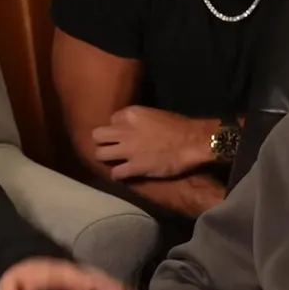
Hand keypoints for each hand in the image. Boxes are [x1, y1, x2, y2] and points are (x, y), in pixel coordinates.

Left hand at [0, 257, 136, 289]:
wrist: (25, 261)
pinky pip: (102, 284)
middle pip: (90, 277)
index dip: (76, 283)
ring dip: (115, 289)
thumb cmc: (18, 277)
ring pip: (100, 280)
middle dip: (105, 286)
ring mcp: (79, 275)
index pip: (66, 278)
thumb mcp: (8, 283)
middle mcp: (69, 272)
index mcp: (51, 273)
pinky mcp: (85, 281)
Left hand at [92, 106, 215, 179]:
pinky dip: (118, 175)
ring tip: (115, 161)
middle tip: (111, 147)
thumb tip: (131, 127)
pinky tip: (124, 175)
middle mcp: (124, 130)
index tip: (124, 134)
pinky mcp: (134, 167)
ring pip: (99, 154)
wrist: (192, 142)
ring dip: (106, 158)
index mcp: (130, 114)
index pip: (111, 120)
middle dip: (102, 142)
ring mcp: (127, 150)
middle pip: (97, 135)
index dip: (117, 128)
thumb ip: (138, 120)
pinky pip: (115, 173)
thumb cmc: (178, 126)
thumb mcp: (154, 114)